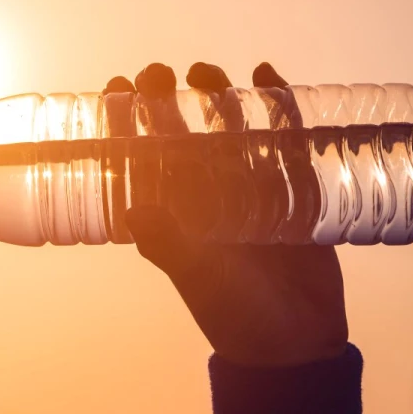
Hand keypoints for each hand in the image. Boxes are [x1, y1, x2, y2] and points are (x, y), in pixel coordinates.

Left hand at [105, 62, 346, 367]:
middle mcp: (205, 194)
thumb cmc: (235, 314)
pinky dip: (277, 105)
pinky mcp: (293, 187)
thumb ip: (170, 245)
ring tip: (204, 71)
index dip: (124, 120)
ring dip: (216, 95)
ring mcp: (248, 187)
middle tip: (157, 72)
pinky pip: (283, 137)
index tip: (115, 86)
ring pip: (227, 127)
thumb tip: (134, 211)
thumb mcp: (198, 277)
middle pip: (181, 132)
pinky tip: (267, 75)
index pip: (140, 156)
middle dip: (166, 98)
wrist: (297, 342)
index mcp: (172, 213)